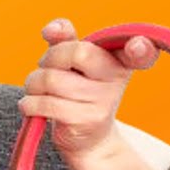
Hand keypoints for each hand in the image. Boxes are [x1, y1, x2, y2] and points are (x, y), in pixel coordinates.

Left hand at [19, 18, 158, 159]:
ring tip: (37, 90)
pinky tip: (33, 106)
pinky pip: (45, 103)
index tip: (137, 46)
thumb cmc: (76, 92)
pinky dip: (29, 103)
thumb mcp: (73, 62)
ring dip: (33, 83)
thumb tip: (52, 28)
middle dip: (49, 58)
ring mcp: (102, 101)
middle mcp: (115, 78)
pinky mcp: (85, 120)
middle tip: (46, 69)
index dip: (140, 46)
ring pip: (51, 79)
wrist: (86, 140)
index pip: (138, 50)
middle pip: (77, 52)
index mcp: (118, 59)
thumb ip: (64, 39)